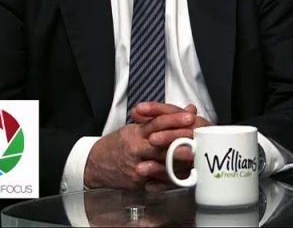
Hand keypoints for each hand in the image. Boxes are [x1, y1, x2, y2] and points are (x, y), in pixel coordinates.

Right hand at [84, 104, 199, 190]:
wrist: (95, 165)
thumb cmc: (119, 145)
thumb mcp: (137, 127)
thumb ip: (163, 119)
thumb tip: (189, 110)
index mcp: (136, 133)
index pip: (157, 123)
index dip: (174, 120)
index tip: (189, 117)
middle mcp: (136, 149)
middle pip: (161, 144)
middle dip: (180, 141)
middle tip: (197, 139)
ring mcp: (136, 166)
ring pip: (161, 163)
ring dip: (179, 161)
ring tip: (194, 157)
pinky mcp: (138, 182)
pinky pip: (158, 181)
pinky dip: (172, 178)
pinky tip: (184, 174)